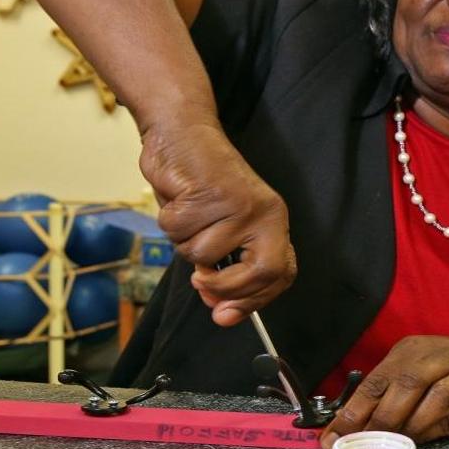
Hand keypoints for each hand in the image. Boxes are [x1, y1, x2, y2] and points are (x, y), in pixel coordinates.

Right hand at [140, 119, 296, 326]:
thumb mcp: (223, 226)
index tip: (227, 315)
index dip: (254, 301)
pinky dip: (169, 219)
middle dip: (223, 287)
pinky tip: (177, 196)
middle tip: (201, 281)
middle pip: (256, 274)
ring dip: (183, 240)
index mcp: (273, 221)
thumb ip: (226, 266)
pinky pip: (178, 230)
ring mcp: (236, 204)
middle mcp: (262, 213)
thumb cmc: (200, 183)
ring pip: (202, 254)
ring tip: (187, 212)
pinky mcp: (206, 194)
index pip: (279, 274)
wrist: (182, 132)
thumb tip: (219, 308)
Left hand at [319, 336, 448, 448]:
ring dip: (402, 423)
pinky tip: (419, 435)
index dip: (351, 412)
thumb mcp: (413, 378)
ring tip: (388, 444)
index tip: (333, 438)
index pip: (371, 383)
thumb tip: (349, 429)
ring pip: (420, 392)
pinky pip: (446, 404)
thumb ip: (386, 399)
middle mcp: (427, 354)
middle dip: (374, 421)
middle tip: (361, 447)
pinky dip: (428, 422)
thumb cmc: (445, 376)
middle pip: (394, 385)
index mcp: (405, 352)